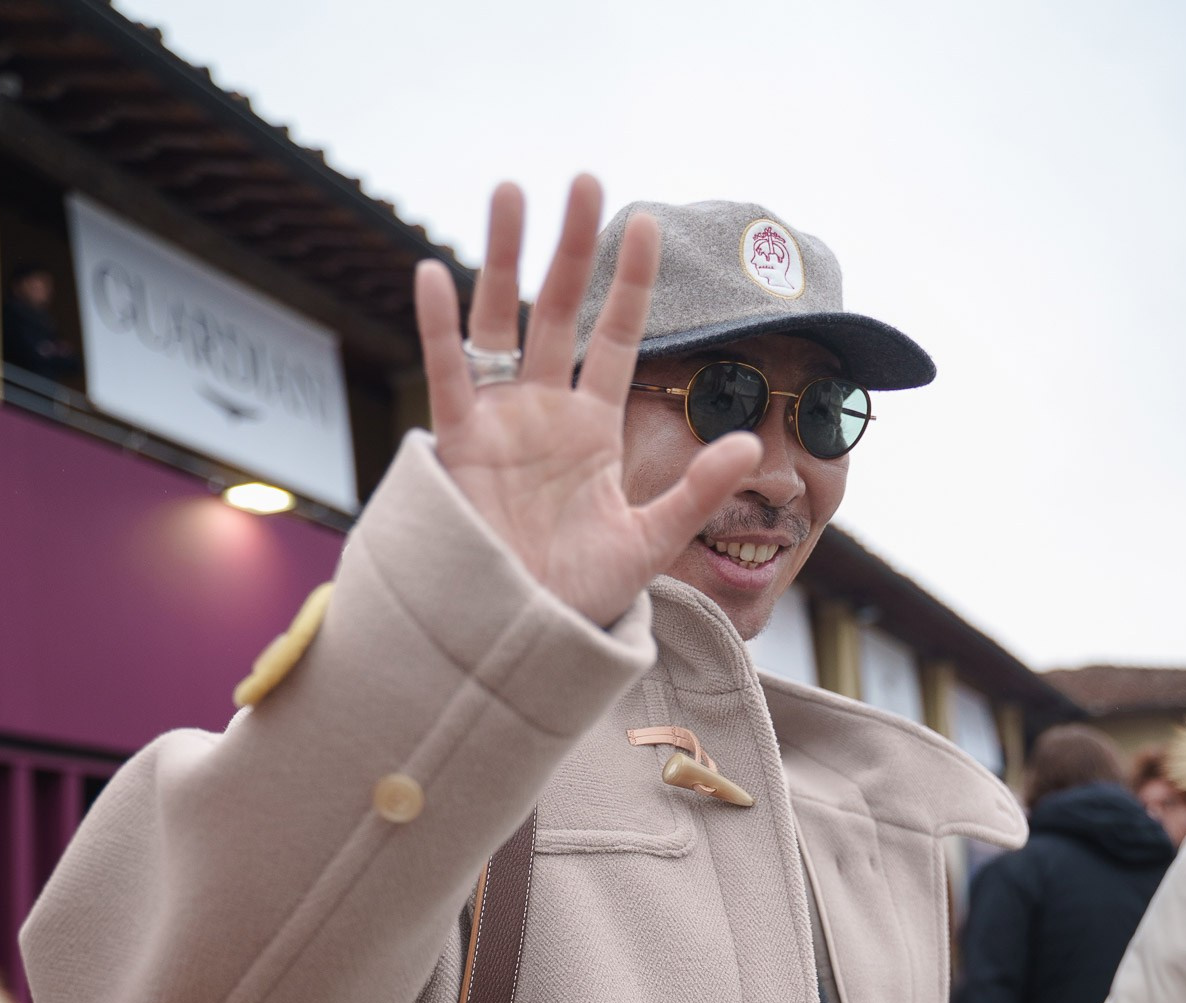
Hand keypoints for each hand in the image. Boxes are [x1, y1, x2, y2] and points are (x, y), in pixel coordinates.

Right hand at [413, 176, 762, 628]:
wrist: (529, 638)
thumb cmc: (585, 596)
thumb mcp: (652, 541)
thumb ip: (698, 490)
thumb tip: (750, 442)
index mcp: (593, 428)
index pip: (616, 337)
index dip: (631, 282)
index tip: (650, 224)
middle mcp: (545, 412)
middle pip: (558, 311)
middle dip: (571, 247)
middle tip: (586, 180)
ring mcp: (499, 424)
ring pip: (499, 323)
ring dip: (501, 259)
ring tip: (510, 190)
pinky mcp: (459, 449)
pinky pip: (447, 379)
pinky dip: (439, 329)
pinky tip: (434, 273)